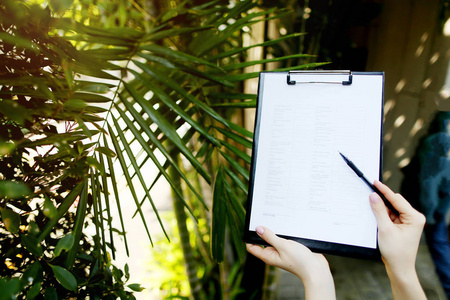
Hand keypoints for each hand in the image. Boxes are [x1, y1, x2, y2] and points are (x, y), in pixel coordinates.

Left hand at [246, 226, 334, 299]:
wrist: (316, 269)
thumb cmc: (300, 261)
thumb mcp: (283, 246)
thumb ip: (270, 237)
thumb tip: (258, 229)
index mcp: (268, 255)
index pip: (252, 247)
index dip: (249, 236)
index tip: (251, 225)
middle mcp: (274, 253)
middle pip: (263, 240)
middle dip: (263, 230)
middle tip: (265, 218)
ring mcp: (282, 251)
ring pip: (274, 238)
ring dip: (275, 230)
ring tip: (277, 220)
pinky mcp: (291, 248)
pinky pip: (284, 239)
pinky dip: (284, 232)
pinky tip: (288, 226)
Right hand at [369, 180, 425, 299]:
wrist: (399, 268)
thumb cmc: (396, 252)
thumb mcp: (385, 229)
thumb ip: (379, 211)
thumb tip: (373, 196)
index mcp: (414, 217)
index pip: (397, 199)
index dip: (384, 190)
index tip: (375, 182)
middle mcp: (413, 218)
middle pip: (394, 202)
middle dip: (382, 200)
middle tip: (368, 194)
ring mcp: (408, 222)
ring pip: (391, 209)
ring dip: (381, 209)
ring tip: (371, 209)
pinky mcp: (402, 226)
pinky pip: (390, 215)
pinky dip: (382, 215)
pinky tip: (375, 217)